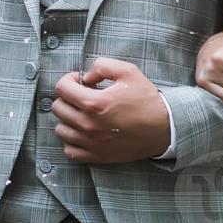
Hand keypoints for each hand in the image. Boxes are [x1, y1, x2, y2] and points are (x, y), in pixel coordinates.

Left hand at [52, 58, 170, 162]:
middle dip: (68, 98)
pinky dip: (71, 141)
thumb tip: (85, 77)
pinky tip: (83, 133)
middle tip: (83, 96)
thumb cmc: (146, 100)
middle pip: (58, 108)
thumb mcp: (129, 72)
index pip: (62, 88)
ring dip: (68, 119)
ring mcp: (90, 143)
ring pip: (60, 129)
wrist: (164, 129)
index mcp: (94, 103)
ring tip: (83, 114)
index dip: (68, 80)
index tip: (79, 81)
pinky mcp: (95, 156)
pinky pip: (69, 150)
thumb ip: (102, 66)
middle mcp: (88, 125)